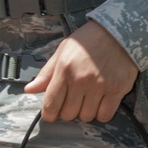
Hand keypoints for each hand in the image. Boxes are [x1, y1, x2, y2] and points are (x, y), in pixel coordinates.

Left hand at [24, 19, 138, 122]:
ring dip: (85, 112)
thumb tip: (29, 90)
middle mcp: (80, 80)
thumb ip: (46, 73)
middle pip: (69, 114)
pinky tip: (101, 102)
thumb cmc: (88, 41)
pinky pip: (105, 115)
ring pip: (87, 117)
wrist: (119, 31)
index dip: (49, 114)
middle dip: (68, 111)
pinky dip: (101, 113)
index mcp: (64, 70)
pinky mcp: (117, 89)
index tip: (52, 114)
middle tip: (73, 101)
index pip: (51, 104)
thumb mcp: (62, 51)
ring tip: (88, 99)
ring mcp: (100, 86)